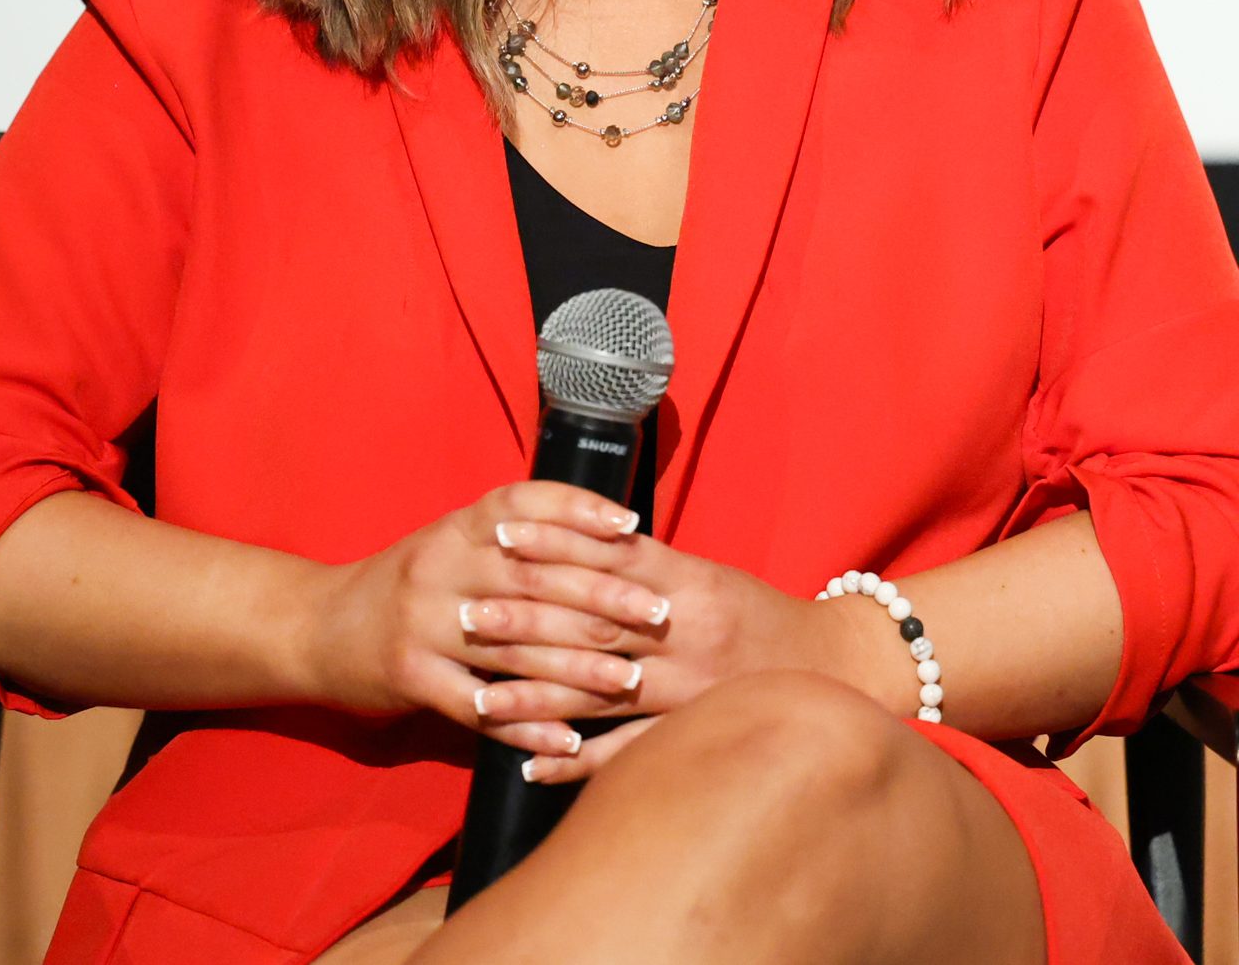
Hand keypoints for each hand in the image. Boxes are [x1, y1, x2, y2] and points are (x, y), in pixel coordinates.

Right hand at [318, 481, 672, 764]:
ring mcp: (422, 621)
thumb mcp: (451, 544)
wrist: (317, 627)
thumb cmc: (407, 584)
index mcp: (457, 528)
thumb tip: (601, 536)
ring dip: (576, 668)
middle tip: (658, 614)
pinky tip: (569, 741)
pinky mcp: (409, 675)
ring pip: (513, 645)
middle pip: (533, 578)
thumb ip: (512, 539)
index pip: (524, 505)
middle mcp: (440, 564)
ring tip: (629, 682)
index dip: (578, 510)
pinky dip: (527, 727)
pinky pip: (478, 706)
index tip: (631, 524)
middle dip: (602, 597)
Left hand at [451, 519, 855, 782]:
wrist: (836, 669)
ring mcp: (689, 692)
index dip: (552, 545)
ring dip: (538, 695)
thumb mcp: (706, 575)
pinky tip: (530, 767)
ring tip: (480, 695)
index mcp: (689, 583)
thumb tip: (576, 542)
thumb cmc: (758, 616)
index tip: (499, 536)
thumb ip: (646, 566)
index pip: (608, 558)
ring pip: (601, 692)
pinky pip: (628, 754)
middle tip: (467, 615)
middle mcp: (686, 635)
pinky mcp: (692, 736)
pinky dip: (578, 762)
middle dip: (528, 620)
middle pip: (594, 624)